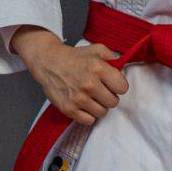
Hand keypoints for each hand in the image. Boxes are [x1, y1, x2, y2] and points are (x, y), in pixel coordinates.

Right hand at [11, 26, 127, 125]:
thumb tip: (123, 67)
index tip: (112, 84)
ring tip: (92, 98)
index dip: (118, 86)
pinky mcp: (68, 109)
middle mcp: (89, 84)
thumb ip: (113, 57)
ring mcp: (78, 98)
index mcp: (99, 69)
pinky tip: (85, 105)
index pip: (123, 88)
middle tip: (101, 91)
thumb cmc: (74, 57)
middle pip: (114, 102)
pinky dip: (88, 115)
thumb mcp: (97, 49)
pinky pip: (88, 120)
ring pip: (102, 112)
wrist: (48, 62)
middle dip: (110, 96)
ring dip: (100, 106)